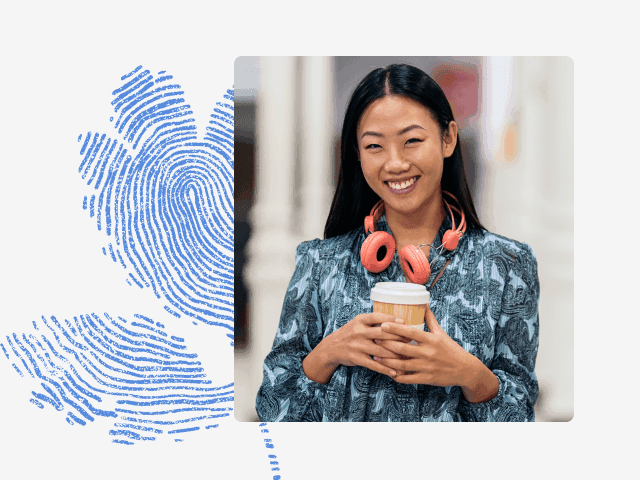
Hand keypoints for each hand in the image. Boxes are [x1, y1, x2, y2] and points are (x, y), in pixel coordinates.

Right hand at [302, 313, 408, 382]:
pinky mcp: (356, 358)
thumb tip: (397, 321)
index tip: (404, 321)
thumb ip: (374, 322)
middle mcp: (358, 331)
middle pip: (382, 333)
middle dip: (398, 337)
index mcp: (360, 320)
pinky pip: (373, 364)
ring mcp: (357, 345)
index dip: (391, 319)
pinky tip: (394, 372)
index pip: (377, 317)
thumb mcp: (358, 323)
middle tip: (411, 340)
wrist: (331, 347)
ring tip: (407, 358)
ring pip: (380, 350)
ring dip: (395, 355)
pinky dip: (385, 369)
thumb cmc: (350, 333)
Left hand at [373, 307, 497, 401]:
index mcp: (431, 339)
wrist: (465, 369)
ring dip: (387, 361)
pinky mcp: (427, 378)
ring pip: (402, 364)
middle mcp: (428, 352)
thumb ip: (430, 320)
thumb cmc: (451, 349)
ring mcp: (427, 366)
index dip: (395, 328)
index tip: (382, 324)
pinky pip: (408, 378)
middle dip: (386, 344)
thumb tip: (423, 304)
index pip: (410, 332)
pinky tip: (389, 372)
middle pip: (402, 348)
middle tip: (374, 339)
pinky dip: (397, 376)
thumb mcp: (442, 333)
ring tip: (376, 357)